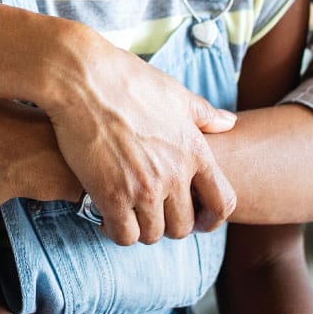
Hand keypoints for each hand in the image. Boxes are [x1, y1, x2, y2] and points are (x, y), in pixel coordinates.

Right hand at [45, 41, 237, 246]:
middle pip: (184, 227)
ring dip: (141, 226)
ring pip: (153, 235)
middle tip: (152, 209)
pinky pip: (124, 235)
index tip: (198, 217)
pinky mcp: (112, 196)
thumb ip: (204, 114)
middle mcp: (174, 174)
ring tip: (128, 209)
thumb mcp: (174, 93)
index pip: (223, 203)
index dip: (212, 217)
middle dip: (169, 222)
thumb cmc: (127, 80)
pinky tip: (108, 212)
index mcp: (194, 150)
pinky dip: (116, 229)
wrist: (83, 78)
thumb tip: (229, 123)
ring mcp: (144, 188)